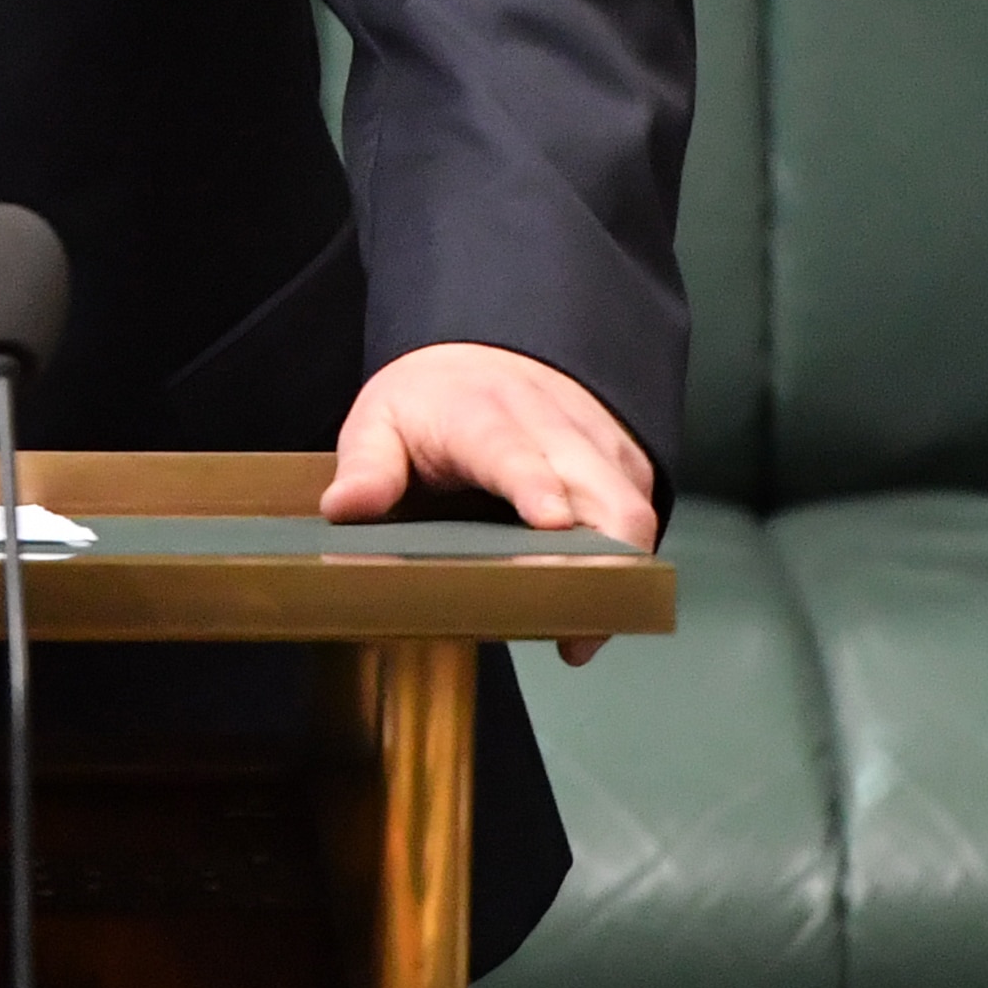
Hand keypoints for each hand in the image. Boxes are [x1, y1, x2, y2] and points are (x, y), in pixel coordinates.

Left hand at [323, 340, 660, 662]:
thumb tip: (344, 509)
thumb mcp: (379, 422)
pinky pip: (642, 515)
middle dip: (604, 554)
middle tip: (577, 623)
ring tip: (583, 630)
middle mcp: (550, 424)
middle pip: (600, 490)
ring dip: (621, 570)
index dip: (536, 486)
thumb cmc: (432, 404)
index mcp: (481, 414)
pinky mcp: (624, 465)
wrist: (484, 358)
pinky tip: (596, 604)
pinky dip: (628, 563)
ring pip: (632, 508)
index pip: (513, 451)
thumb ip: (366, 468)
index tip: (550, 520)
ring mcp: (596, 445)